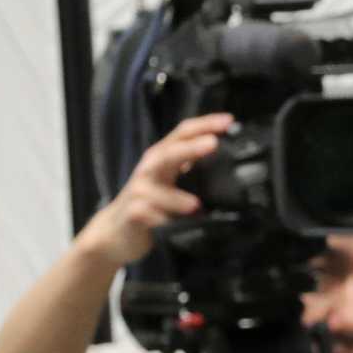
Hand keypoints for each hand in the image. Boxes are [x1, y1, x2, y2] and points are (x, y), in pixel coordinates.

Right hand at [77, 113, 233, 265]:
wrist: (119, 232)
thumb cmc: (152, 204)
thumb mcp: (175, 182)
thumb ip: (196, 171)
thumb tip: (232, 165)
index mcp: (164, 159)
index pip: (183, 133)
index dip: (205, 124)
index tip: (229, 121)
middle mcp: (149, 170)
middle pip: (166, 152)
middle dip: (189, 147)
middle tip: (213, 144)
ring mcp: (137, 191)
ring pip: (151, 187)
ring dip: (174, 195)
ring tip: (195, 205)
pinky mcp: (131, 214)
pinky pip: (143, 214)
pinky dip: (159, 220)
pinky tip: (171, 225)